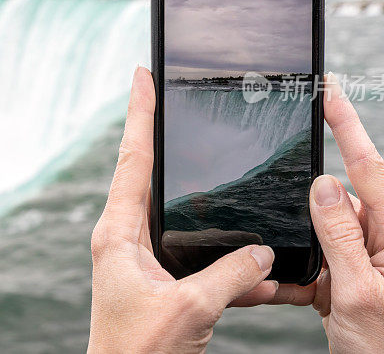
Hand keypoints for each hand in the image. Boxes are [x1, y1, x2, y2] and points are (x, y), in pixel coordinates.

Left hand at [88, 67, 277, 352]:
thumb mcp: (190, 308)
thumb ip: (231, 274)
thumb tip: (263, 251)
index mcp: (119, 234)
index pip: (132, 159)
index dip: (140, 113)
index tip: (142, 75)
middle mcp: (127, 239)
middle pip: (153, 177)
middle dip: (172, 143)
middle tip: (180, 103)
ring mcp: (144, 261)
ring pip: (186, 220)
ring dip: (217, 213)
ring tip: (241, 189)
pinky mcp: (163, 284)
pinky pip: (202, 262)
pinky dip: (231, 267)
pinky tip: (264, 273)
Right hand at [275, 73, 383, 352]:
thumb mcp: (360, 293)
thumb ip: (339, 234)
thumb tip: (323, 183)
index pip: (369, 168)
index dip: (347, 125)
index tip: (329, 90)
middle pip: (337, 200)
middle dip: (306, 205)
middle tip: (301, 228)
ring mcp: (364, 259)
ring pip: (318, 231)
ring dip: (299, 248)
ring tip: (307, 283)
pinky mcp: (345, 278)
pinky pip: (313, 260)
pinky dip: (295, 273)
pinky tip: (290, 291)